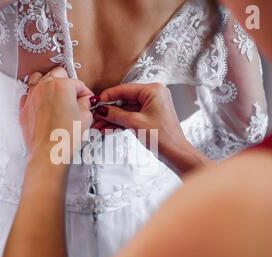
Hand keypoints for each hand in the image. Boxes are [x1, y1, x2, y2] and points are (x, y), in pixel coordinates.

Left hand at [20, 67, 93, 157]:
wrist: (49, 153)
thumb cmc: (65, 137)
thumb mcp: (86, 117)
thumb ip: (86, 104)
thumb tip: (84, 101)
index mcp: (62, 85)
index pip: (78, 83)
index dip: (85, 92)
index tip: (87, 99)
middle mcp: (44, 87)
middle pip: (57, 74)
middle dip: (67, 83)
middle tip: (74, 96)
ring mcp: (32, 97)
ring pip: (38, 78)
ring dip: (48, 83)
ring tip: (56, 93)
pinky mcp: (24, 109)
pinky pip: (28, 95)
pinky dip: (35, 96)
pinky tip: (42, 103)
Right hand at [93, 83, 211, 174]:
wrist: (175, 153)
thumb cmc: (164, 137)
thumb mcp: (135, 123)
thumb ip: (116, 114)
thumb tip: (102, 110)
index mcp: (153, 90)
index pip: (124, 89)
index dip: (108, 96)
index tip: (96, 102)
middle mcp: (153, 95)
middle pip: (124, 99)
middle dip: (108, 110)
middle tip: (95, 115)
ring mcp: (151, 106)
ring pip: (126, 109)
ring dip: (112, 118)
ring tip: (99, 125)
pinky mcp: (149, 116)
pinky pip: (131, 116)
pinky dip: (120, 122)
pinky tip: (108, 128)